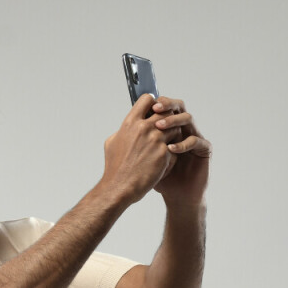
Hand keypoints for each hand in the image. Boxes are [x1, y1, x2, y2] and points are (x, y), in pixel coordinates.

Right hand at [100, 92, 180, 207]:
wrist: (120, 188)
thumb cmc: (114, 168)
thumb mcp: (111, 142)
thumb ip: (123, 130)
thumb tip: (127, 126)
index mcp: (130, 122)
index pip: (148, 99)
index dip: (153, 104)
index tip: (155, 111)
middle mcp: (144, 128)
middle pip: (165, 112)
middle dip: (167, 119)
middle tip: (166, 129)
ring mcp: (156, 140)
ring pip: (175, 128)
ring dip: (173, 135)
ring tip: (167, 145)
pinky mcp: (164, 154)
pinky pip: (176, 147)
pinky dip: (173, 153)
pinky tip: (166, 160)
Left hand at [149, 95, 210, 207]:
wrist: (176, 196)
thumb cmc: (158, 177)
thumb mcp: (143, 156)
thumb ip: (138, 141)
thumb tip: (123, 126)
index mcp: (170, 126)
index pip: (165, 106)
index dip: (156, 102)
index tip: (145, 106)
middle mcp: (184, 128)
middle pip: (178, 106)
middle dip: (167, 104)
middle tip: (155, 108)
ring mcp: (195, 136)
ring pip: (188, 118)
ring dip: (173, 120)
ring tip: (159, 127)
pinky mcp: (204, 149)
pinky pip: (196, 140)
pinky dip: (183, 143)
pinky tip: (170, 148)